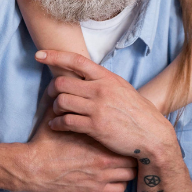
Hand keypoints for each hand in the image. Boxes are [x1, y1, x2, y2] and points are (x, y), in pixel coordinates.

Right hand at [21, 101, 136, 191]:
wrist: (34, 168)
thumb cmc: (44, 144)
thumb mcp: (56, 119)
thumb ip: (67, 106)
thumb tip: (69, 90)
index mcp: (97, 138)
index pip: (124, 136)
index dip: (125, 135)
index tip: (123, 134)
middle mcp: (104, 158)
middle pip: (133, 156)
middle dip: (130, 152)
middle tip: (125, 149)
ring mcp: (101, 176)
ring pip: (131, 174)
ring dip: (127, 169)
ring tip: (121, 164)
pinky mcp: (95, 190)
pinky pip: (120, 189)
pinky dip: (119, 183)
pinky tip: (112, 178)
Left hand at [39, 50, 178, 159]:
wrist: (153, 136)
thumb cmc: (137, 112)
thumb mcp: (121, 89)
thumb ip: (102, 81)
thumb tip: (83, 75)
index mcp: (107, 78)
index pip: (76, 61)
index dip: (55, 55)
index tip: (39, 55)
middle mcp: (101, 90)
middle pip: (62, 83)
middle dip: (51, 89)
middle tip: (50, 95)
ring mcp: (97, 108)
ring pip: (61, 102)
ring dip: (54, 107)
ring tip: (56, 112)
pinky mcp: (95, 127)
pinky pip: (66, 122)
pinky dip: (56, 124)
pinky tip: (56, 125)